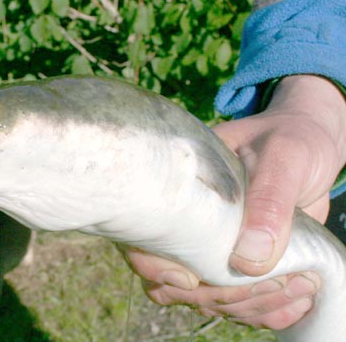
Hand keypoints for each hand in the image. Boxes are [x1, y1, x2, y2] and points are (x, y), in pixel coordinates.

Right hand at [122, 75, 345, 328]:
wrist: (310, 148)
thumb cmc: (290, 140)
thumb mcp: (283, 158)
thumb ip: (268, 201)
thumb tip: (248, 261)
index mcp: (178, 191)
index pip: (141, 236)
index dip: (152, 265)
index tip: (189, 279)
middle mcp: (186, 225)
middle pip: (175, 283)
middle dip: (221, 294)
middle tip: (276, 281)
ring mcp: (210, 249)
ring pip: (208, 300)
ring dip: (250, 305)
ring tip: (298, 287)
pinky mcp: (237, 266)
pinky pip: (239, 305)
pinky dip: (267, 312)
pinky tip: (295, 299)